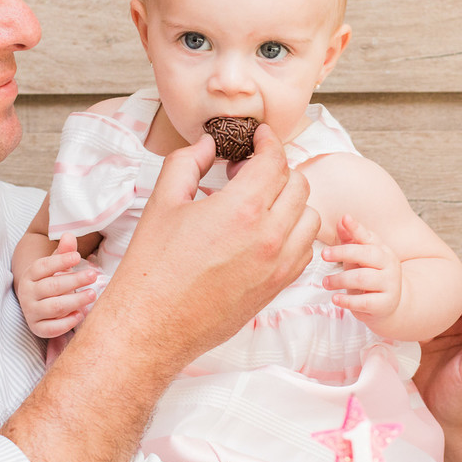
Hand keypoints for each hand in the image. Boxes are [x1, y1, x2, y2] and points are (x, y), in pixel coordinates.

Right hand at [16, 234, 98, 337]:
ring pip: (53, 307)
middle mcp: (27, 293)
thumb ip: (63, 252)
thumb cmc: (52, 280)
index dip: (60, 261)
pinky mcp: (38, 328)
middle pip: (51, 287)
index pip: (42, 266)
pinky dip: (67, 322)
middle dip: (74, 281)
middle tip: (94, 276)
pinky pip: (51, 328)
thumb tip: (69, 235)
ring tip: (92, 295)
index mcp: (30, 275)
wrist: (38, 303)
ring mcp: (31, 312)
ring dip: (74, 301)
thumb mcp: (57, 265)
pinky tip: (81, 314)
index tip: (78, 256)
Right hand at [98, 126, 319, 366]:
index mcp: (242, 209)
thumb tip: (207, 144)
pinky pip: (304, 250)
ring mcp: (278, 265)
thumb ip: (188, 162)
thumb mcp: (162, 202)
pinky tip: (265, 233)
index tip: (261, 136)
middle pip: (298, 185)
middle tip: (248, 172)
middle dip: (276, 171)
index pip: (275, 161)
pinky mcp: (277, 288)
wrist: (152, 325)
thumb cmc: (153, 267)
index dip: (270, 141)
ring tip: (260, 203)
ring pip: (309, 218)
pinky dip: (294, 234)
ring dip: (290, 202)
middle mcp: (269, 236)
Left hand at [320, 214, 401, 321]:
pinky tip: (335, 298)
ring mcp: (389, 285)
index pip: (369, 237)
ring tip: (326, 282)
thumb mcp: (361, 259)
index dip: (357, 228)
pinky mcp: (384, 305)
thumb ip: (351, 241)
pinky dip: (347, 300)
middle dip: (343, 253)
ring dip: (340, 279)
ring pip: (363, 278)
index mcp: (383, 251)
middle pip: (366, 255)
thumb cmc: (371, 278)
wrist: (391, 306)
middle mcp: (389, 265)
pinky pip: (364, 302)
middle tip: (324, 254)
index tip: (344, 219)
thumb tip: (341, 221)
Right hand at [413, 280, 461, 438]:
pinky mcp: (430, 332)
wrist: (444, 421)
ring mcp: (451, 326)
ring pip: (441, 298)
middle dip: (445, 292)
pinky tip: (406, 320)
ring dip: (427, 302)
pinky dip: (414, 313)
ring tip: (413, 310)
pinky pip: (423, 313)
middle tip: (426, 304)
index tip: (450, 303)